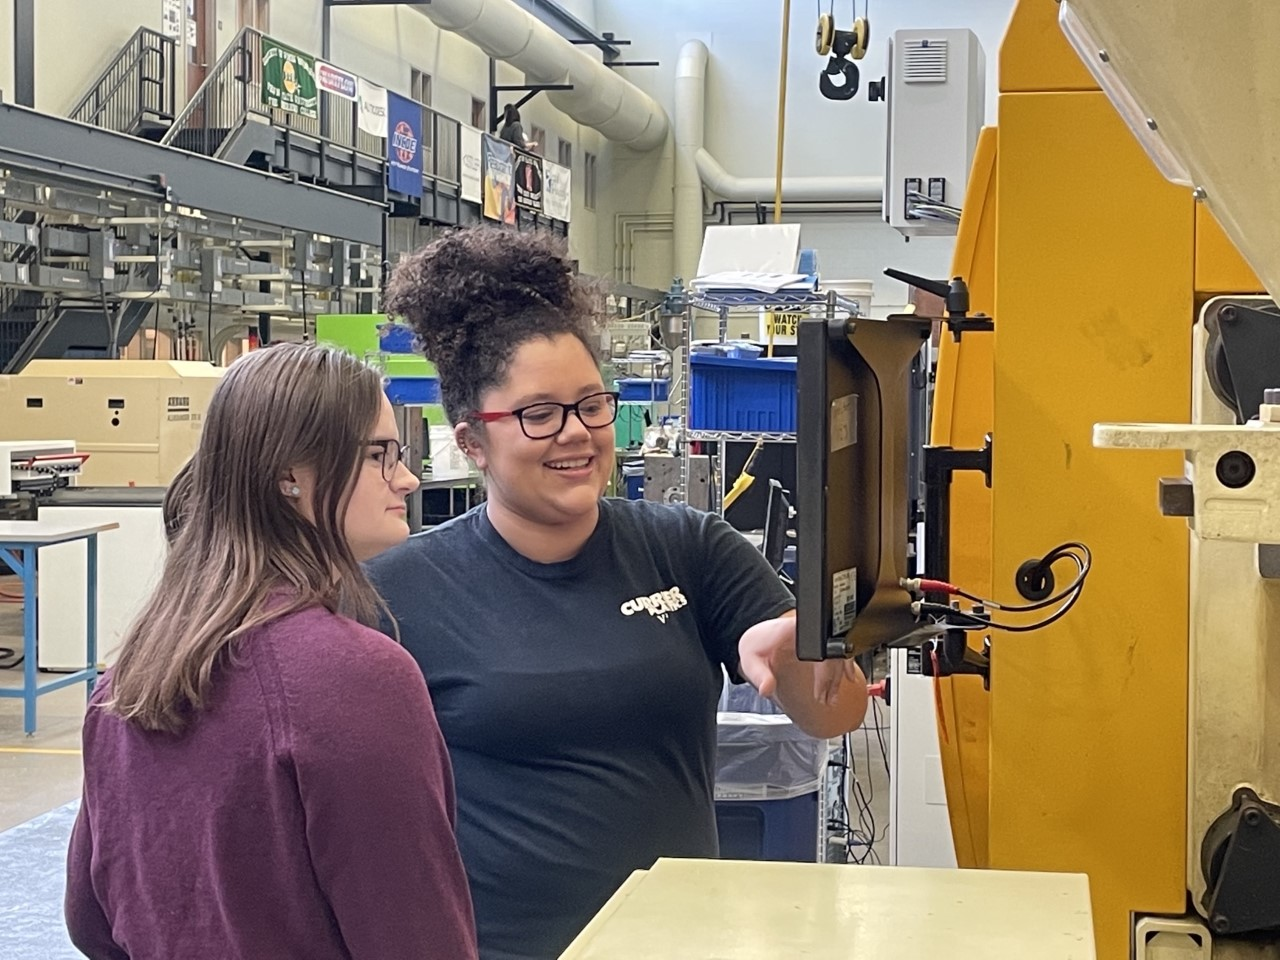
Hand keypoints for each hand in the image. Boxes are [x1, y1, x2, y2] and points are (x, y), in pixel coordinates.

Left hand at [737, 616, 861, 705]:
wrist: (755, 631)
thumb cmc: (755, 643)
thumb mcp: (751, 660)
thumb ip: (759, 675)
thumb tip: (766, 689)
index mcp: (795, 630)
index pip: (820, 652)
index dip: (824, 675)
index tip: (820, 694)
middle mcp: (809, 629)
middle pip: (832, 654)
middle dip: (832, 681)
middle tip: (828, 700)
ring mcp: (815, 632)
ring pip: (836, 653)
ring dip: (838, 677)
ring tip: (833, 696)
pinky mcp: (816, 637)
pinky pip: (836, 650)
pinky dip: (842, 664)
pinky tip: (848, 676)